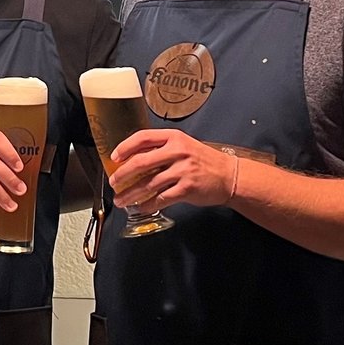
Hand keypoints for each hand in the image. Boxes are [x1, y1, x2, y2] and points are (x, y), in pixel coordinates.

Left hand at [108, 130, 237, 212]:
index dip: (125, 147)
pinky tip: (141, 207)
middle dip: (122, 175)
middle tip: (114, 182)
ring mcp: (182, 171)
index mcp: (174, 138)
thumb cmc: (204, 161)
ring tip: (122, 199)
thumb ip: (162, 150)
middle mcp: (177, 152)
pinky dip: (148, 204)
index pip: (143, 137)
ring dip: (131, 194)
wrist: (229, 175)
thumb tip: (133, 160)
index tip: (114, 158)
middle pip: (141, 162)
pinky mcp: (187, 189)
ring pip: (148, 184)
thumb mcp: (184, 146)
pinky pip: (161, 198)